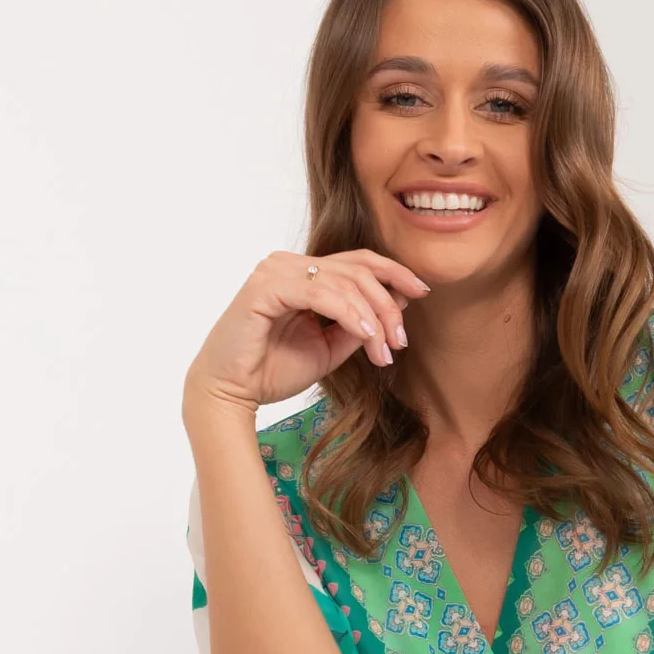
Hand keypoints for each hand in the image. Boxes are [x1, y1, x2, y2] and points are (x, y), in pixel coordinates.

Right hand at [182, 248, 430, 424]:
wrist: (231, 391)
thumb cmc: (273, 370)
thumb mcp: (329, 349)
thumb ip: (358, 326)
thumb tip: (397, 304)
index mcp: (304, 273)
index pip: (357, 262)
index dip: (393, 273)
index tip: (422, 292)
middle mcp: (290, 264)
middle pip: (357, 269)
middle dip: (388, 305)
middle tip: (401, 341)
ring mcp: (276, 270)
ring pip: (343, 280)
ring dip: (372, 316)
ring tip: (384, 350)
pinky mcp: (265, 286)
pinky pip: (318, 292)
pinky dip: (348, 313)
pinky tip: (366, 335)